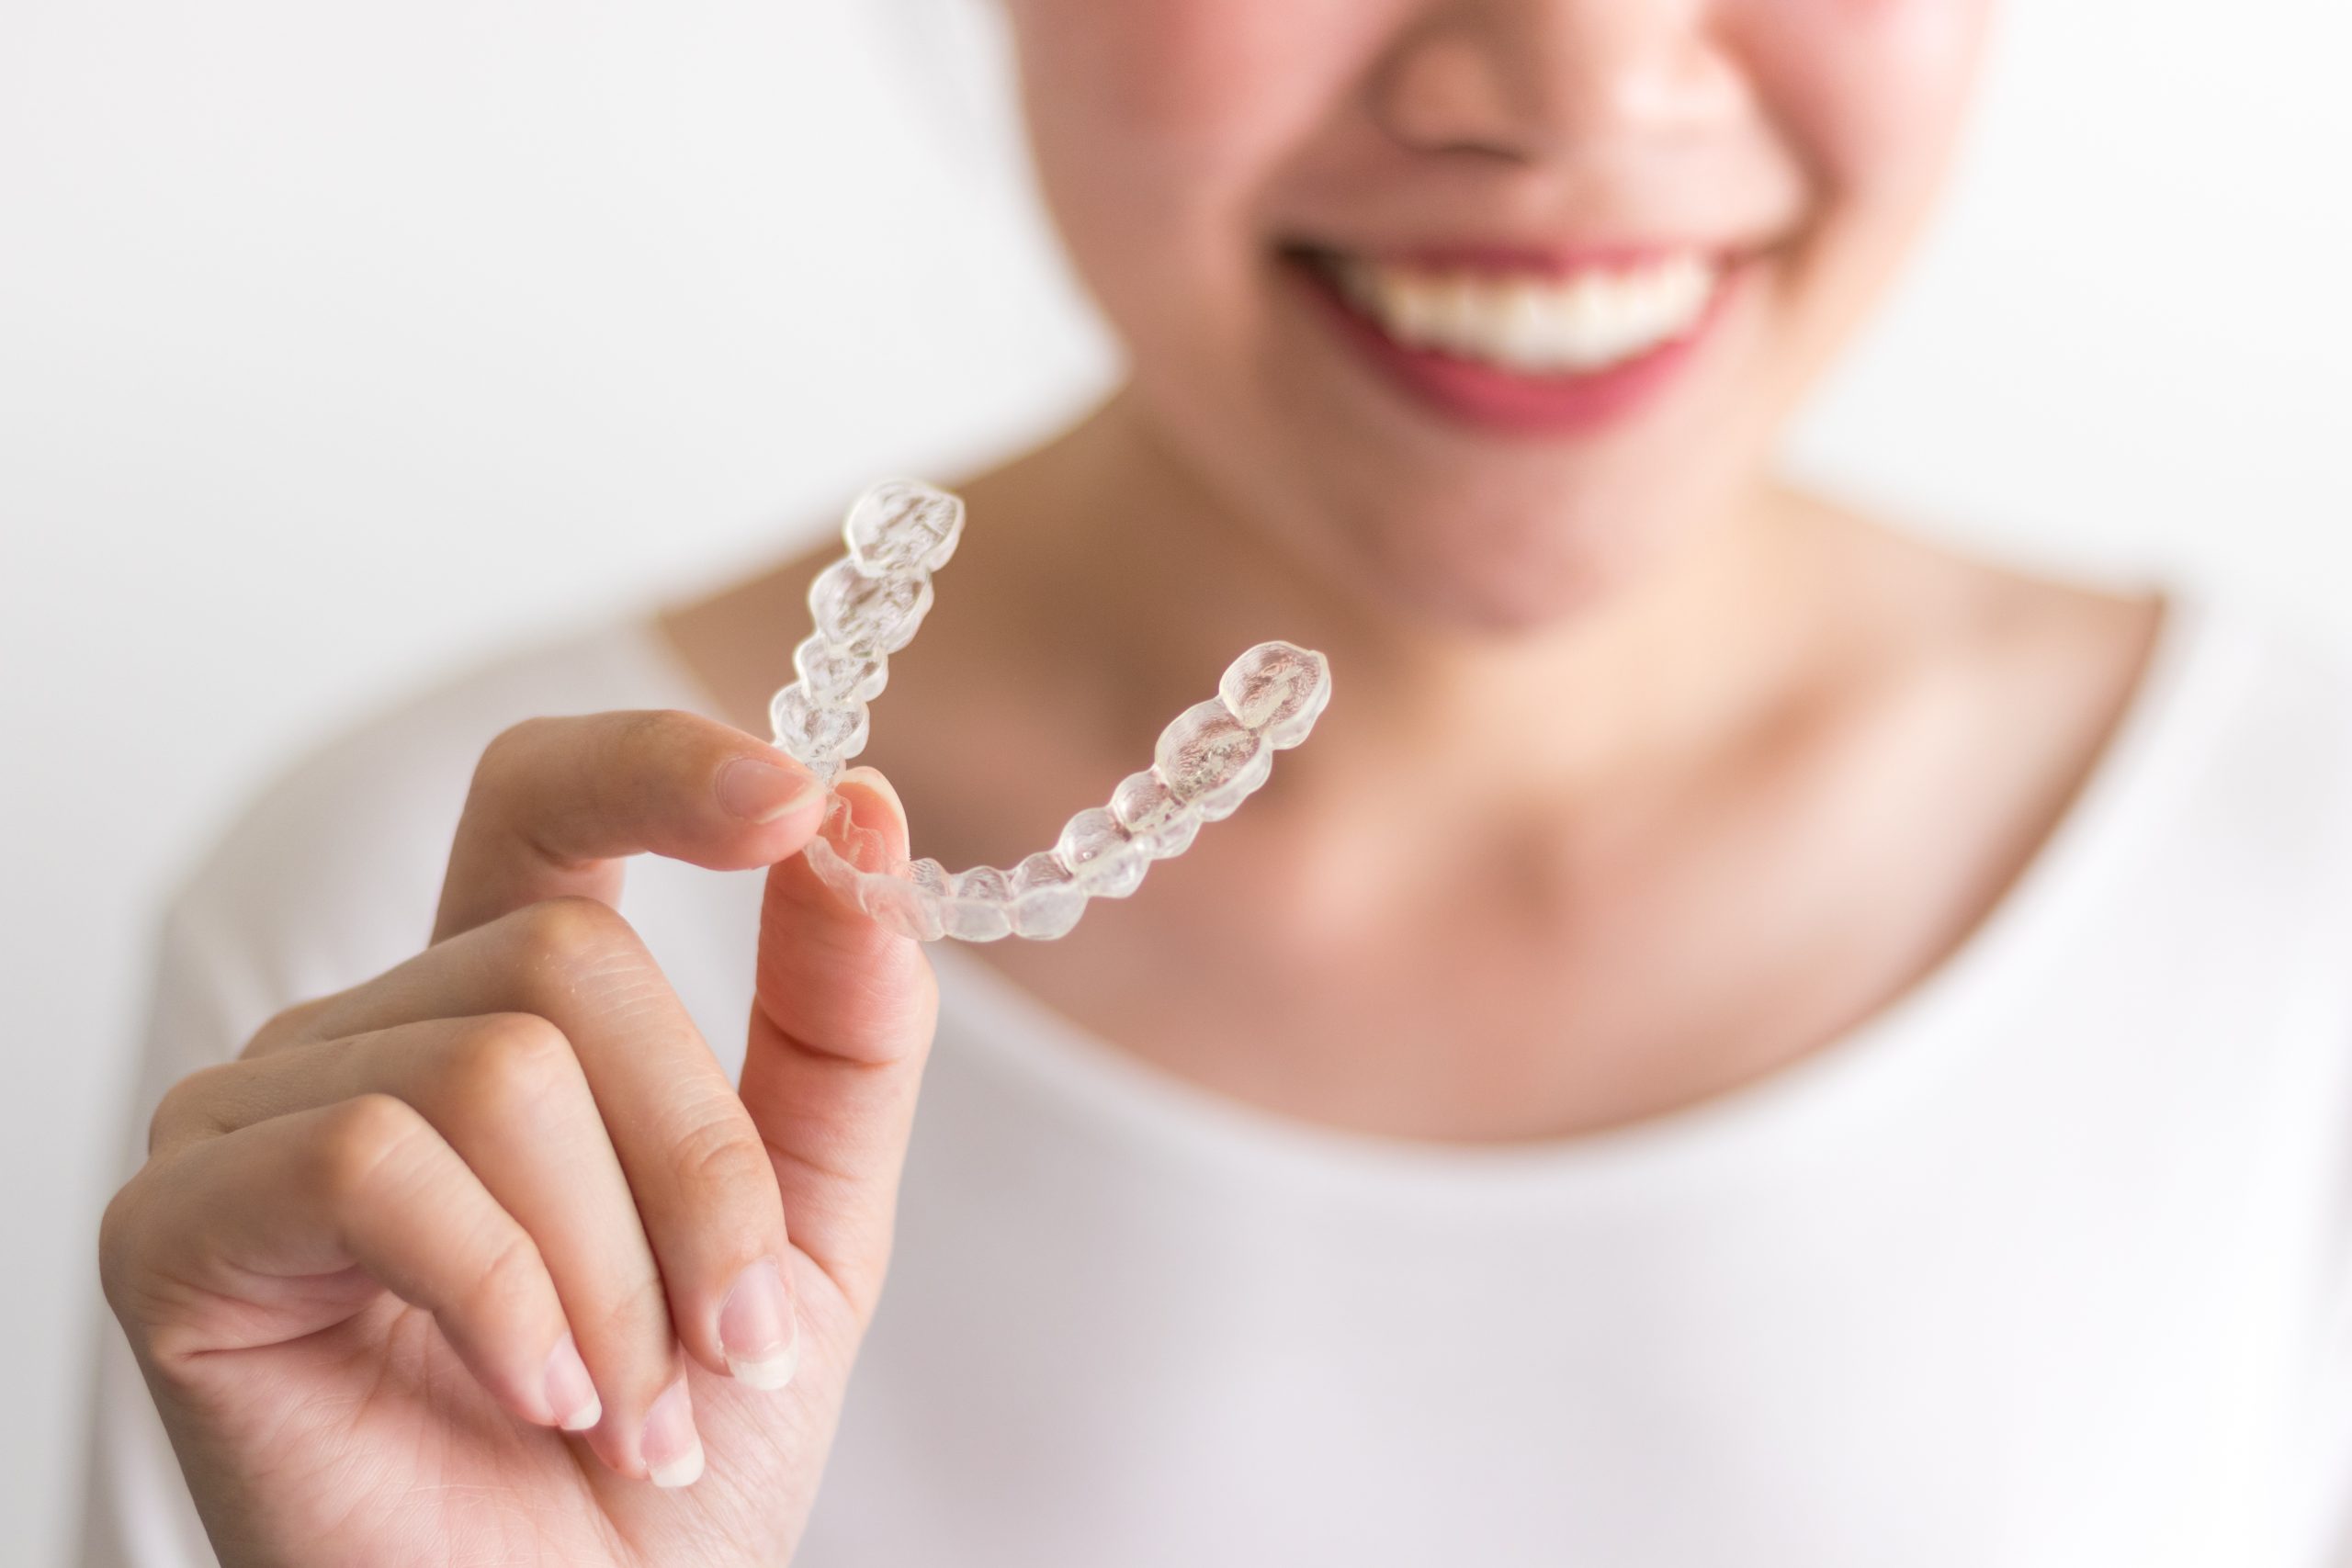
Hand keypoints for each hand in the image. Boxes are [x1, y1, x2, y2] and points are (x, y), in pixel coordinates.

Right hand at [99, 712, 937, 1566]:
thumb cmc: (680, 1442)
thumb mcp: (812, 1220)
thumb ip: (841, 1025)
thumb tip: (862, 811)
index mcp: (508, 1012)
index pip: (546, 800)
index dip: (658, 765)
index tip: (799, 802)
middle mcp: (371, 1033)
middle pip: (567, 957)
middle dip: (702, 1166)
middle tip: (739, 1343)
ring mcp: (257, 1119)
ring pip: (492, 1067)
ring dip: (618, 1269)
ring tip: (638, 1408)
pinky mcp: (180, 1226)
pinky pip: (374, 1162)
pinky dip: (506, 1295)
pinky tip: (543, 1399)